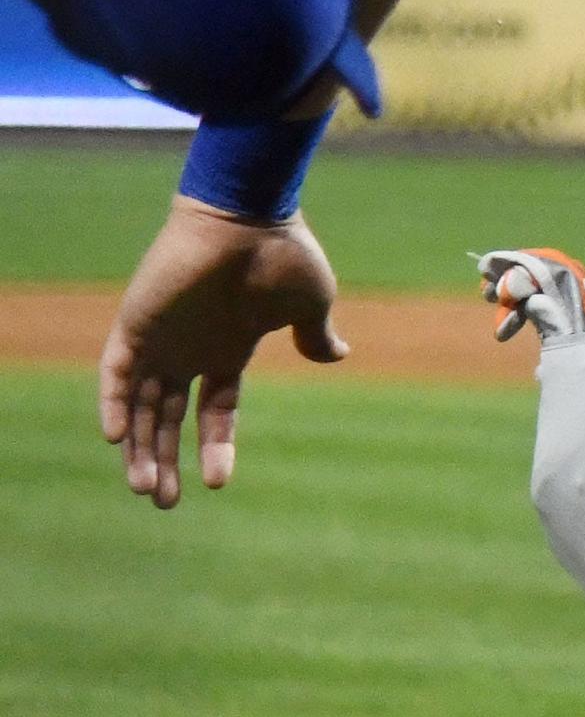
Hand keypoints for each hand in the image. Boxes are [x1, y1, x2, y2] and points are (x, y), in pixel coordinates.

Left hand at [97, 196, 348, 508]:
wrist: (249, 214)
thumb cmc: (285, 256)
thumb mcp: (311, 303)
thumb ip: (315, 335)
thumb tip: (337, 356)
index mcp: (229, 350)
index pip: (216, 411)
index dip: (216, 447)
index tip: (216, 483)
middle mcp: (190, 351)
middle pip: (168, 420)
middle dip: (164, 461)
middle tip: (163, 502)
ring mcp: (161, 339)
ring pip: (140, 407)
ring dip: (138, 447)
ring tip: (144, 486)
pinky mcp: (135, 324)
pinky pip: (115, 374)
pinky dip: (114, 405)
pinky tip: (117, 437)